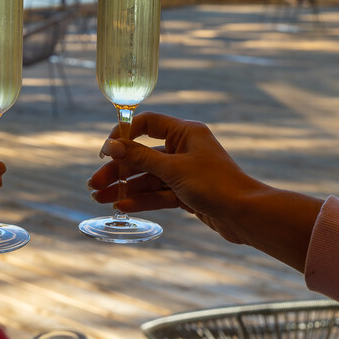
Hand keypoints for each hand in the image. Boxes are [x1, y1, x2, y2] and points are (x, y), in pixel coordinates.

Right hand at [88, 112, 321, 270]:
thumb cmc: (214, 184)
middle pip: (143, 154)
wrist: (246, 215)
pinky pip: (159, 193)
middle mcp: (184, 148)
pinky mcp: (188, 193)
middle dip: (119, 169)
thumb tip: (112, 146)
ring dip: (125, 187)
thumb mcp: (173, 169)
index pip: (147, 123)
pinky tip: (121, 206)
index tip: (106, 151)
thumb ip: (141, 158)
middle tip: (93, 184)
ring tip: (99, 199)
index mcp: (185, 132)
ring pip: (149, 177)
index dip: (124, 135)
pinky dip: (142, 199)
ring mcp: (186, 171)